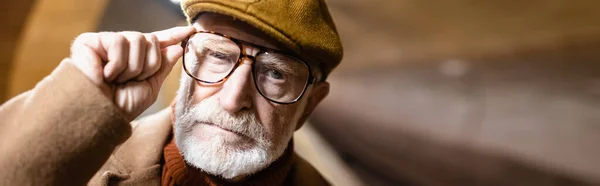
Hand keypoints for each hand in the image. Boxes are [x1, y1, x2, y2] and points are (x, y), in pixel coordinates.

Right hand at [70, 26, 195, 120]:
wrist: (99, 116)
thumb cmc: (121, 107)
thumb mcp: (149, 89)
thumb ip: (162, 68)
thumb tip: (176, 49)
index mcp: (135, 59)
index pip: (157, 43)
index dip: (173, 35)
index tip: (190, 31)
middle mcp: (121, 48)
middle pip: (152, 41)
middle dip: (147, 66)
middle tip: (130, 81)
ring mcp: (106, 42)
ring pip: (138, 40)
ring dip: (132, 67)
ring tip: (116, 79)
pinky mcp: (91, 41)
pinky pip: (119, 42)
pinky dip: (117, 64)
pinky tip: (105, 74)